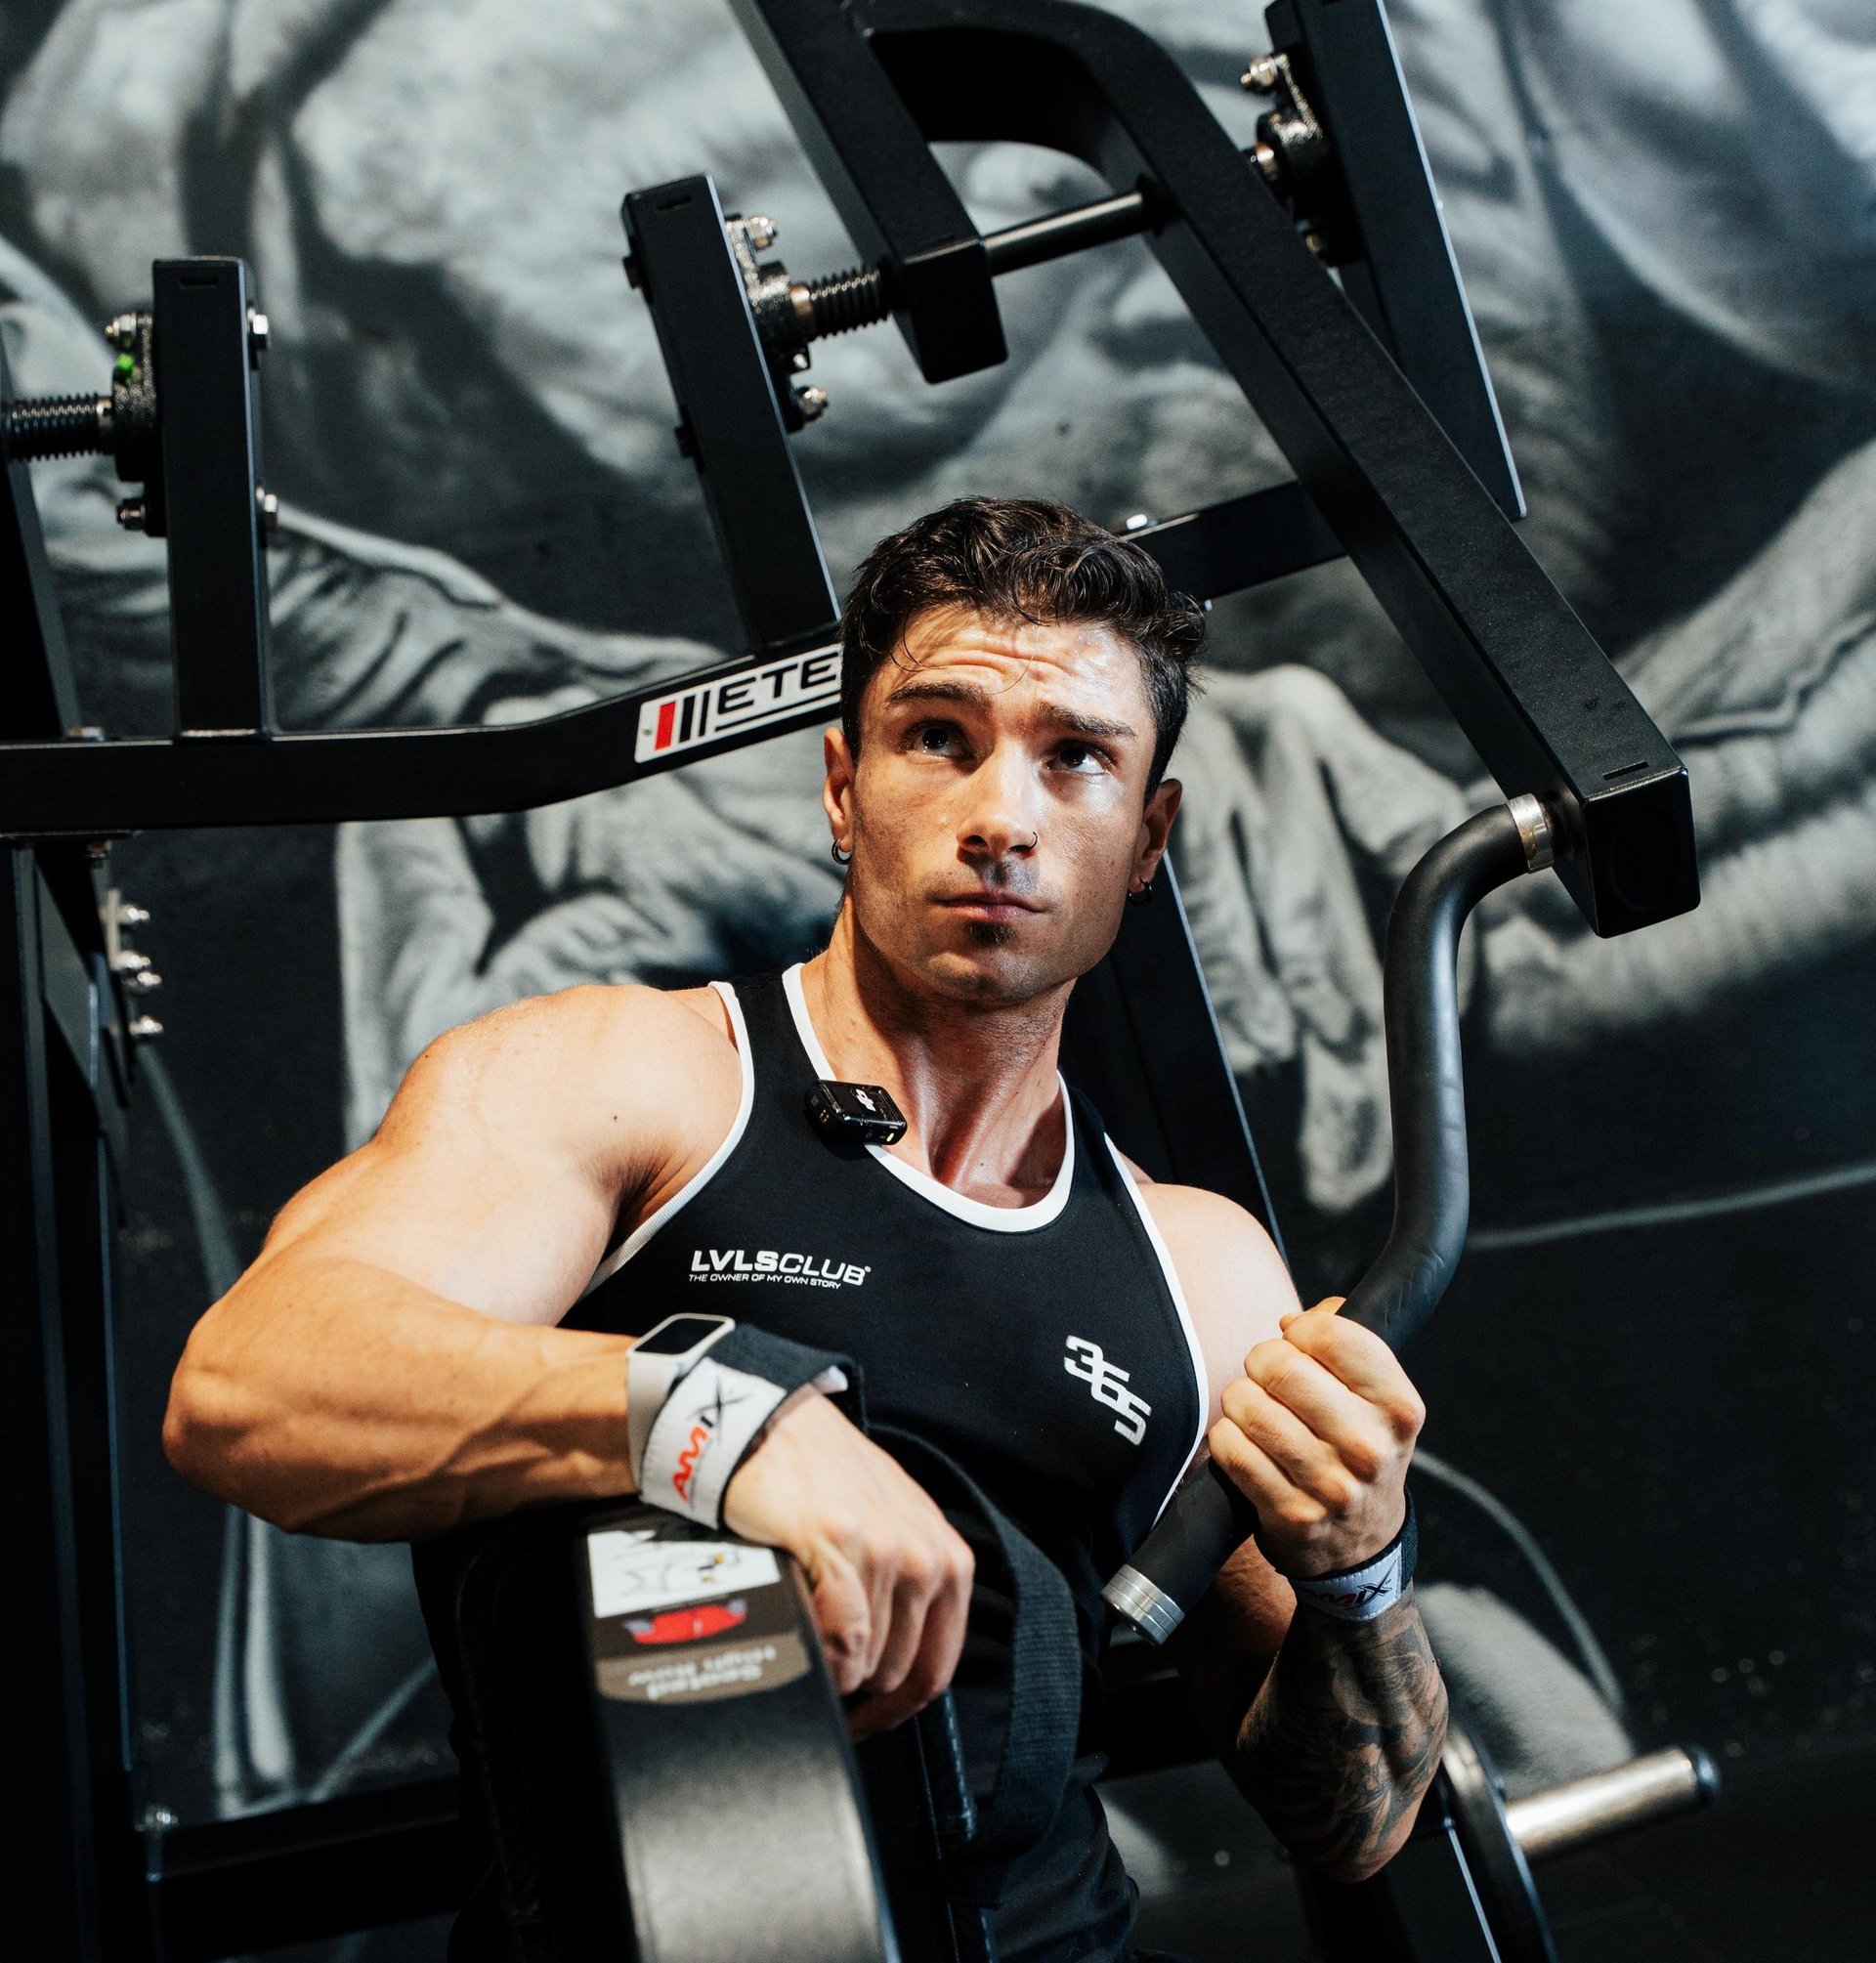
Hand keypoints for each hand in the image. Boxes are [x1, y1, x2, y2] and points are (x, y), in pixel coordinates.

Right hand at [723, 1393, 974, 1738]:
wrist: (768, 1430)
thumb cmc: (820, 1483)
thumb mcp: (888, 1530)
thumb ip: (904, 1589)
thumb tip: (891, 1670)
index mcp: (949, 1557)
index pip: (939, 1665)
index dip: (900, 1711)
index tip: (867, 1724)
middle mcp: (929, 1555)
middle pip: (902, 1673)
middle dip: (861, 1695)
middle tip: (822, 1690)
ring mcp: (890, 1551)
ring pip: (869, 1664)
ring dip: (835, 1674)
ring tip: (805, 1651)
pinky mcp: (843, 1545)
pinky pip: (843, 1642)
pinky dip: (823, 1661)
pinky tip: (801, 1644)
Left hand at [1208, 1299, 1425, 1580]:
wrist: (1361, 1541)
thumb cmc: (1358, 1446)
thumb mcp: (1375, 1395)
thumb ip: (1344, 1338)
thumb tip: (1294, 1323)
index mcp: (1398, 1407)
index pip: (1330, 1333)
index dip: (1300, 1331)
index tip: (1297, 1345)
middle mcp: (1370, 1447)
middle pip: (1278, 1365)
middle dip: (1260, 1363)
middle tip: (1266, 1379)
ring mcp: (1332, 1486)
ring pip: (1247, 1405)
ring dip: (1239, 1402)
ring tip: (1256, 1413)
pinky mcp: (1293, 1514)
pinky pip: (1231, 1449)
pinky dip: (1227, 1439)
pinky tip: (1247, 1446)